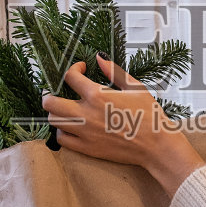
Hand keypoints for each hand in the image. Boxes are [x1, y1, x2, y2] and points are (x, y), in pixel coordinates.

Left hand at [42, 55, 205, 193]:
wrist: (156, 145)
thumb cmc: (149, 114)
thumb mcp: (134, 87)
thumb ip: (113, 71)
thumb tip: (99, 57)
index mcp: (97, 95)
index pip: (70, 77)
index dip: (72, 68)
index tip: (80, 68)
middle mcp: (86, 114)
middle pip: (50, 102)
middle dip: (49, 93)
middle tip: (57, 91)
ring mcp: (84, 133)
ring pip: (53, 121)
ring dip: (55, 112)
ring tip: (64, 108)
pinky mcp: (87, 149)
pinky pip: (62, 140)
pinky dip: (62, 131)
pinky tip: (71, 126)